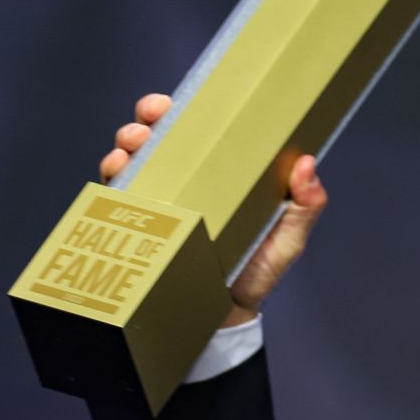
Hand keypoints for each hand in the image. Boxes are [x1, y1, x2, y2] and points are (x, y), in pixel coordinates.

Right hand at [99, 92, 327, 326]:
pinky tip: (119, 175)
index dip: (179, 109)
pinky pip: (116, 196)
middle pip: (156, 136)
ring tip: (132, 149)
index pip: (196, 130)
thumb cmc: (259, 270)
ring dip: (126, 145)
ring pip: (131, 159)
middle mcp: (185, 180)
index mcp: (219, 172)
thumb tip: (307, 163)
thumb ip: (305, 205)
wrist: (228, 316)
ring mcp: (160, 201)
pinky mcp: (141, 225)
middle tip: (148, 123)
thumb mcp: (289, 238)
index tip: (171, 103)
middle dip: (145, 121)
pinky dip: (112, 179)